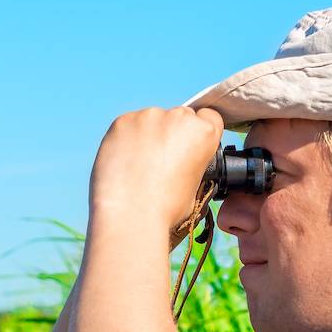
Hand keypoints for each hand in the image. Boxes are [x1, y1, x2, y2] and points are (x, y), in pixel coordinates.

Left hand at [87, 106, 223, 238]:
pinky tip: (123, 161)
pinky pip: (128, 126)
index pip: (209, 118)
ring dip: (149, 136)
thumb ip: (193, 164)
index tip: (189, 146)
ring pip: (152, 121)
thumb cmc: (164, 209)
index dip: (198, 132)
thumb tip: (182, 164)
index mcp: (203, 133)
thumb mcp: (195, 188)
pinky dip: (127, 139)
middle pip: (180, 117)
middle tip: (160, 161)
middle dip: (173, 134)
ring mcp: (148, 116)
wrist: (129, 215)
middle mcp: (178, 117)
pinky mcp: (122, 121)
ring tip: (138, 166)